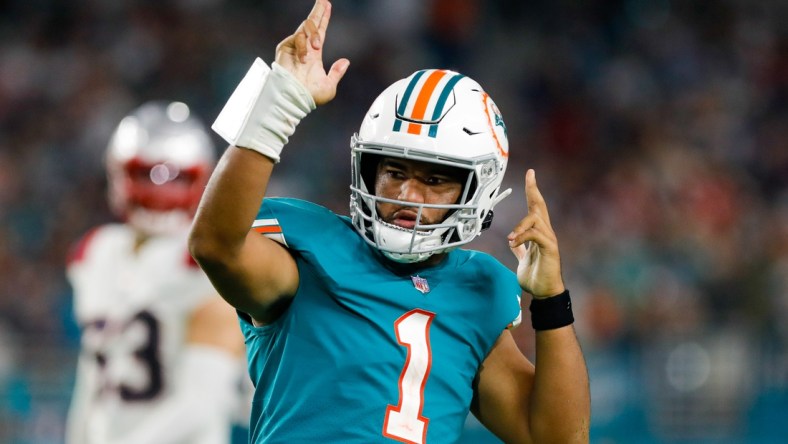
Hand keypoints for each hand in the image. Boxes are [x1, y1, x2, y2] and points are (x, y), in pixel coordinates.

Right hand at [275, 0, 349, 105]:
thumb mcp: (329, 86)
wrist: (295, 98)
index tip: (327, 5)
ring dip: (314, 36)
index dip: (324, 19)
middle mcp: (304, 48)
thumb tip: (345, 61)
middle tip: (324, 0)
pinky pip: (297, 37)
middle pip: (311, 23)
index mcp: (314, 55)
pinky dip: (303, 46)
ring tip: (317, 47)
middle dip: (318, 11)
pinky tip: (304, 58)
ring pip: (306, 28)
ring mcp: (294, 47)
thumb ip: (336, 73)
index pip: (320, 32)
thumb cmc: (310, 96)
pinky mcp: (285, 47)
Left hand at [508, 169, 564, 297]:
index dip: (532, 191)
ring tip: (511, 239)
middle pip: (540, 206)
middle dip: (533, 190)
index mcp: (538, 233)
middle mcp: (546, 232)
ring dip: (520, 226)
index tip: (530, 175)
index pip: (535, 208)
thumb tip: (514, 242)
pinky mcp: (550, 249)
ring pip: (536, 219)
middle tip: (530, 175)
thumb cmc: (536, 276)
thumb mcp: (523, 259)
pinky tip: (513, 244)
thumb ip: (521, 248)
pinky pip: (536, 235)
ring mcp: (549, 240)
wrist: (544, 292)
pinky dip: (523, 237)